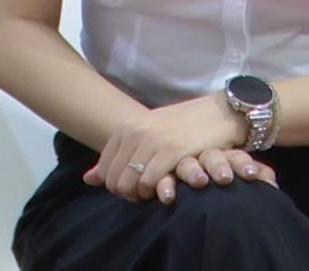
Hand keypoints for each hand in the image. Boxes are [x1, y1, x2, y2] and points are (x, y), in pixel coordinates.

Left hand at [81, 94, 249, 201]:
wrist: (221, 112)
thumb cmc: (185, 126)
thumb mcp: (147, 135)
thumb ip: (119, 156)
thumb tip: (87, 179)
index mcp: (126, 127)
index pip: (104, 169)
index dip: (117, 186)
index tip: (136, 188)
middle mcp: (135, 131)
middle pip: (114, 180)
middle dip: (127, 194)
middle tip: (146, 195)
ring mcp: (152, 140)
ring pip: (129, 184)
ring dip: (140, 196)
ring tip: (156, 193)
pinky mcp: (171, 150)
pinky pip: (149, 182)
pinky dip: (154, 192)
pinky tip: (166, 190)